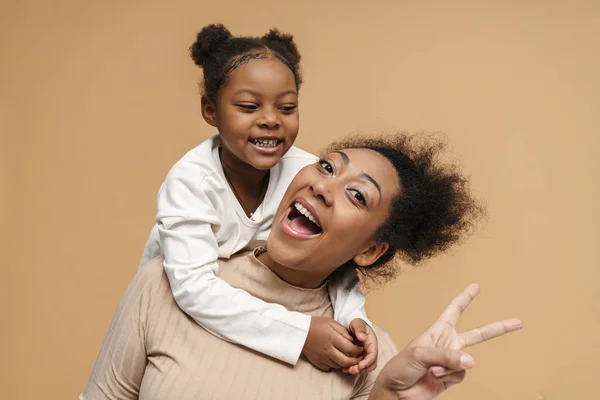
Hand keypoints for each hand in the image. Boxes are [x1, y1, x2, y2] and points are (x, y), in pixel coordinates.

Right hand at [302, 316, 363, 370]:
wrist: (300, 332)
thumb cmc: (316, 325)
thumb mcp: (331, 322)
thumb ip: (343, 331)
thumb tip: (353, 340)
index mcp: (332, 338)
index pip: (350, 349)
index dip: (358, 350)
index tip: (361, 348)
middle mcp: (328, 350)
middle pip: (346, 361)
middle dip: (355, 360)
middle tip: (358, 356)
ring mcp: (322, 358)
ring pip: (340, 366)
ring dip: (346, 363)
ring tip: (349, 357)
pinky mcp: (318, 363)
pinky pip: (331, 367)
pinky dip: (336, 364)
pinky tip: (337, 358)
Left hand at [344, 318, 378, 374]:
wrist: (352, 325)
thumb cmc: (356, 323)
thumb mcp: (357, 323)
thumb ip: (360, 328)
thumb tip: (363, 337)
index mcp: (372, 342)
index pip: (373, 355)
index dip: (367, 362)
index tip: (360, 365)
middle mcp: (370, 350)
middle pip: (371, 364)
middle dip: (362, 369)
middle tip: (352, 370)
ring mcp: (365, 354)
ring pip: (365, 367)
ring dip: (357, 371)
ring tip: (347, 370)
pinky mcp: (360, 357)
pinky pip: (359, 366)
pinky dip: (353, 369)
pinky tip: (344, 369)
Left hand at [371, 284, 521, 399]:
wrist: (396, 391)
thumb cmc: (401, 367)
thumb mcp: (420, 354)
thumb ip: (446, 356)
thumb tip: (471, 362)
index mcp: (437, 331)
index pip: (454, 311)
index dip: (465, 298)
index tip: (476, 286)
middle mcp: (447, 344)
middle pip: (477, 335)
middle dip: (497, 329)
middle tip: (518, 322)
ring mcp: (450, 362)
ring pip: (465, 362)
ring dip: (448, 367)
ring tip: (431, 370)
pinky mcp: (451, 378)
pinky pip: (460, 375)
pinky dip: (448, 377)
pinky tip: (434, 378)